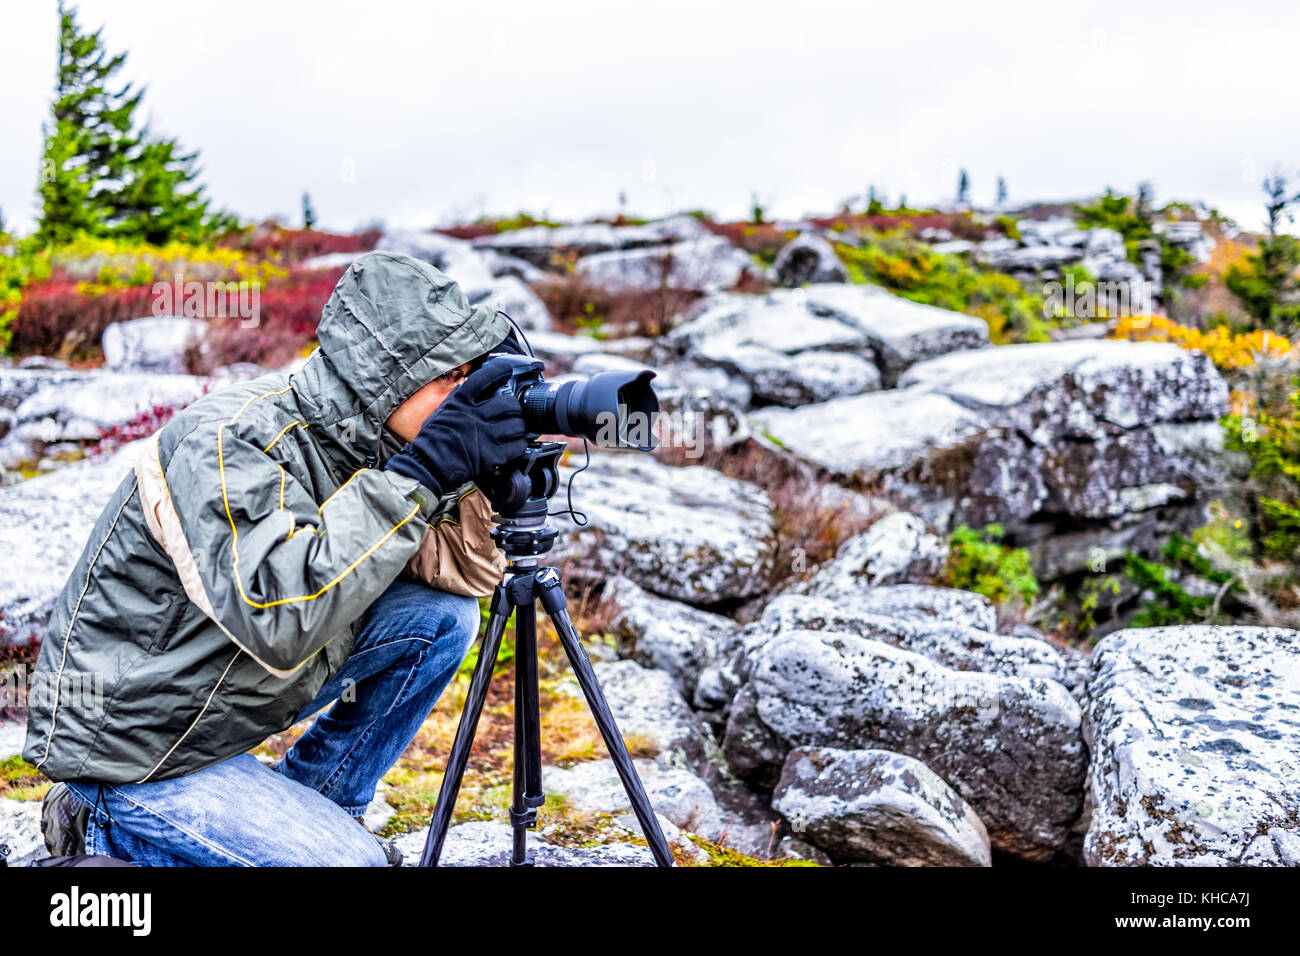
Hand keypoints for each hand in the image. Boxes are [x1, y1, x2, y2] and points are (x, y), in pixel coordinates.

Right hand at [384, 358, 527, 495]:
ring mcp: (485, 436)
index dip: (500, 371)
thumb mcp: (443, 411)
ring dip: (520, 427)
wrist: (428, 466)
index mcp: (461, 402)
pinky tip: (514, 444)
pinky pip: (518, 446)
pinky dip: (520, 444)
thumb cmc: (432, 439)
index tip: (508, 370)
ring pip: (518, 425)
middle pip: (509, 403)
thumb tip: (472, 386)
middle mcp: (474, 416)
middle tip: (513, 412)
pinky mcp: (492, 456)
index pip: (485, 378)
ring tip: (515, 430)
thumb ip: (459, 399)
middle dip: (515, 407)